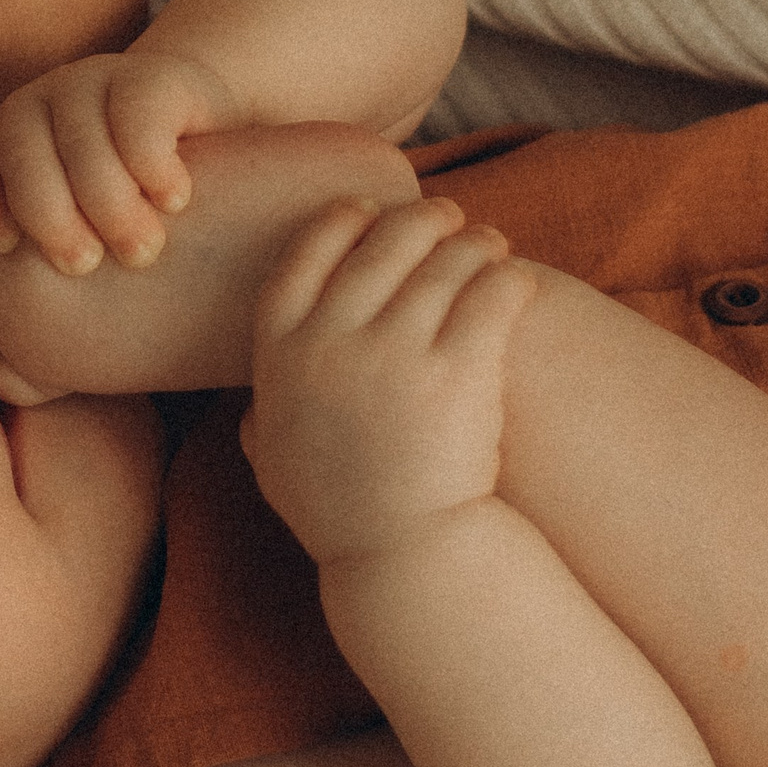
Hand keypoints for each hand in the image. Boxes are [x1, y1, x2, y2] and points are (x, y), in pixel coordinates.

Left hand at [0, 53, 235, 277]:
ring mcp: (90, 88)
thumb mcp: (73, 287)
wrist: (221, 173)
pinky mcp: (152, 79)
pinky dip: (150, 162)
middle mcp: (33, 113)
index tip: (17, 266)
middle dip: (42, 212)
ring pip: (73, 133)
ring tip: (142, 251)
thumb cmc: (131, 245)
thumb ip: (29, 325)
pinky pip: (135, 114)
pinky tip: (174, 202)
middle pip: (9, 150)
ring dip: (105, 197)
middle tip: (82, 266)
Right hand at [241, 196, 535, 565]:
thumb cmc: (338, 512)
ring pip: (444, 259)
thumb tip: (252, 410)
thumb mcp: (271, 459)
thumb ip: (262, 418)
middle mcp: (331, 340)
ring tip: (492, 248)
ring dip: (475, 243)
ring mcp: (394, 351)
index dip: (343, 221)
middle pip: (384, 241)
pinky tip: (515, 284)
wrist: (401, 553)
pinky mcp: (457, 369)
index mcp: (279, 350)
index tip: (370, 213)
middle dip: (423, 220)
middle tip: (450, 221)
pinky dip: (507, 278)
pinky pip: (491, 291)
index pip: (309, 251)